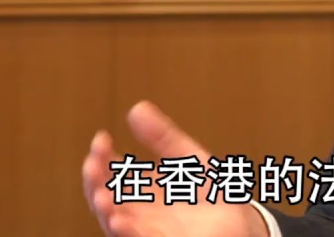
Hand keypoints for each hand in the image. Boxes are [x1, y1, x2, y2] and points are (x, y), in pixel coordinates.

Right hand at [82, 101, 269, 236]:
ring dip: (105, 211)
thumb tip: (137, 109)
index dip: (101, 157)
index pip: (110, 172)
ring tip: (101, 196)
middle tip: (92, 163)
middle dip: (95, 182)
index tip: (102, 138)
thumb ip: (163, 137)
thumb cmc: (211, 193)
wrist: (241, 223)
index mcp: (141, 188)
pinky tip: (119, 222)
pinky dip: (127, 233)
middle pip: (106, 198)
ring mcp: (147, 231)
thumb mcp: (189, 158)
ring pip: (115, 224)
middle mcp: (138, 212)